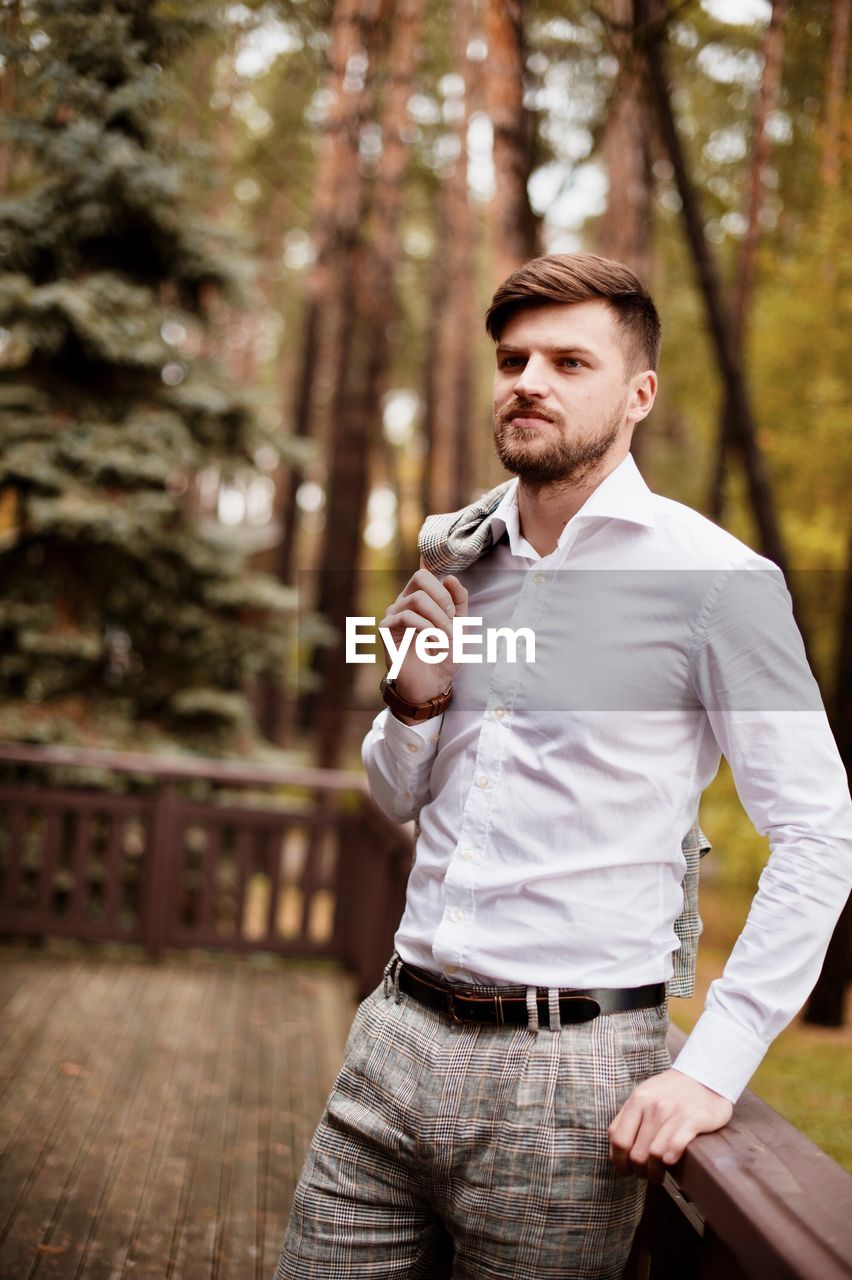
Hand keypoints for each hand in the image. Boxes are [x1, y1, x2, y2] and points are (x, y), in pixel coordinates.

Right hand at [378, 565, 467, 707]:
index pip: (425, 572)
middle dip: (443, 598)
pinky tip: (432, 643)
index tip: (453, 606)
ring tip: (445, 638)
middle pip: (420, 577)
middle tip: (451, 620)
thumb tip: (450, 577)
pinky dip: (426, 629)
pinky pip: (406, 617)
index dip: (440, 578)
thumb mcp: (460, 625)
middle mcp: (404, 602)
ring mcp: (393, 615)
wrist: (433, 684)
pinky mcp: (386, 630)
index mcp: (420, 598)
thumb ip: (459, 601)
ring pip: (417, 599)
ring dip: (439, 619)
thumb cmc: (445, 655)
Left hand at [607, 1068, 732, 1183]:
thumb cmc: (671, 1092)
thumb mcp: (644, 1097)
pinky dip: (671, 1156)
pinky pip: (677, 1142)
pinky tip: (671, 1162)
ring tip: (660, 1174)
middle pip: (636, 1153)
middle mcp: (653, 1105)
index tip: (627, 1171)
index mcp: (637, 1101)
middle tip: (647, 1175)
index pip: (618, 1140)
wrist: (704, 1075)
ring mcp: (674, 1111)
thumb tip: (615, 1153)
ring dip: (656, 1172)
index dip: (619, 1162)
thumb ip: (628, 1120)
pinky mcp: (695, 1118)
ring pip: (654, 1153)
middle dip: (639, 1171)